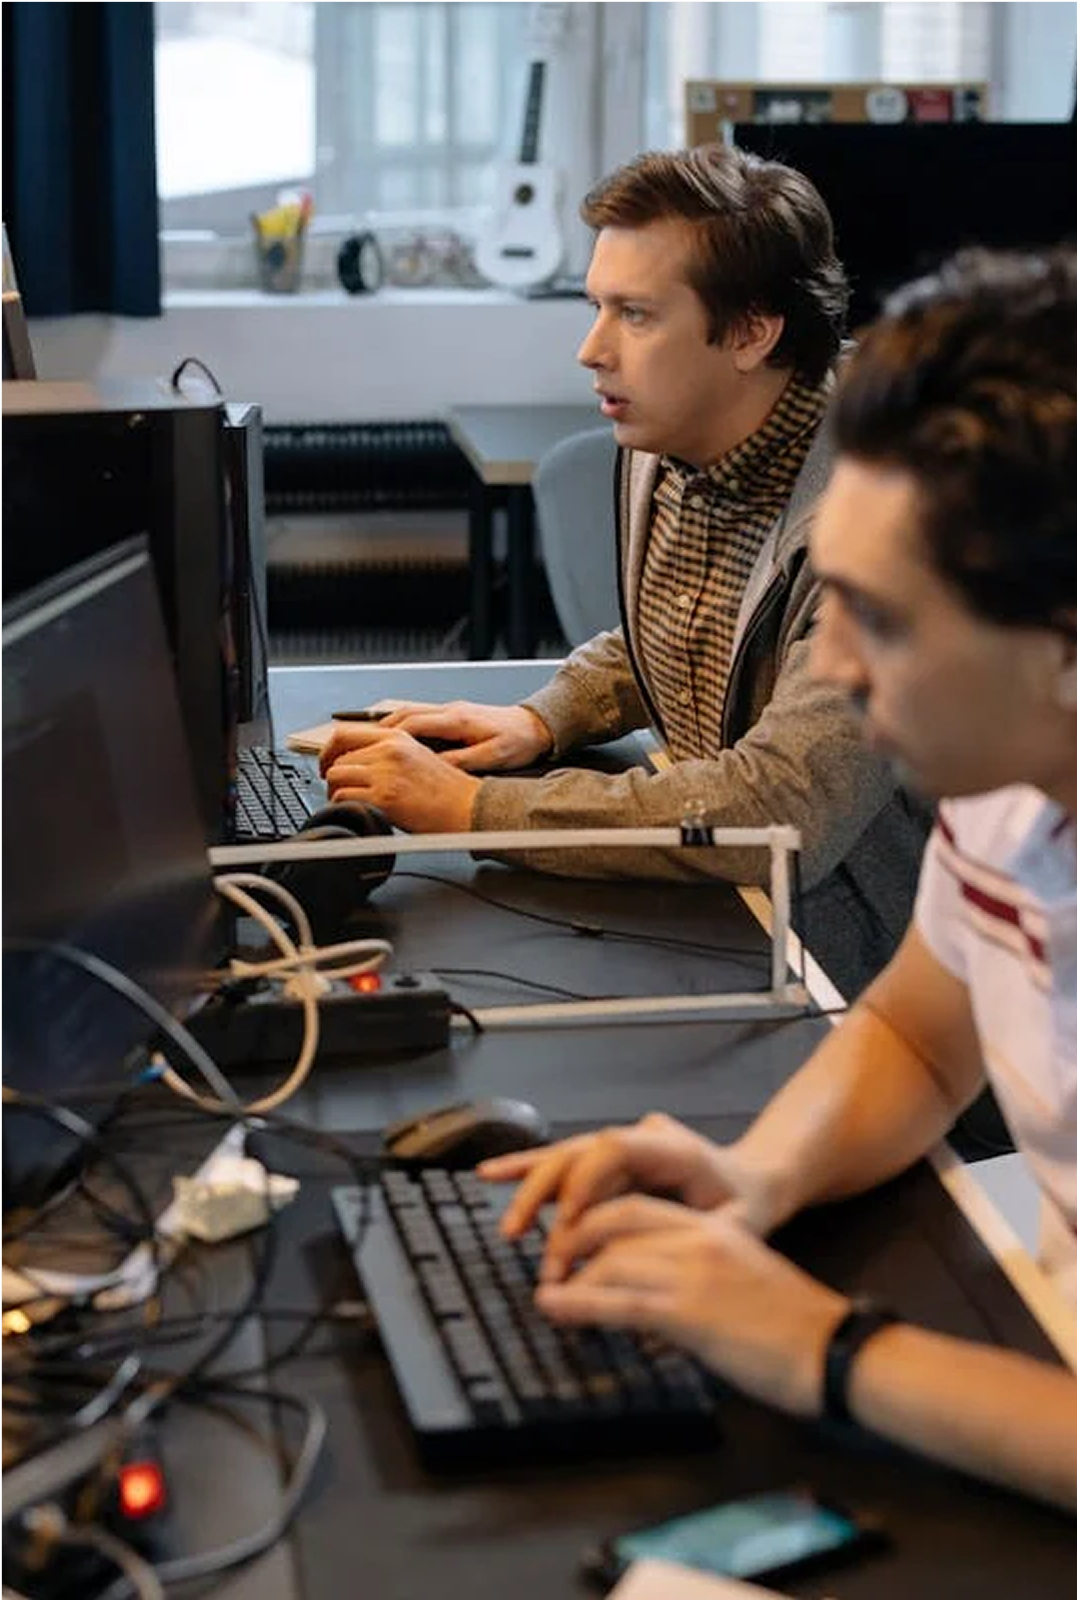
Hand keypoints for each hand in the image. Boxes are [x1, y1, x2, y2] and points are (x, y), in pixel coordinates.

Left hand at [321, 723, 480, 831]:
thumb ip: (387, 754)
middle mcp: (389, 751)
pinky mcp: (384, 797)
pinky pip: (343, 798)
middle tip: (341, 791)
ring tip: (350, 802)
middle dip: (334, 777)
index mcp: (396, 738)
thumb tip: (357, 762)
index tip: (327, 764)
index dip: (328, 751)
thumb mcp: (418, 756)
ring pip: (337, 777)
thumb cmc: (447, 789)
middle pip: (338, 759)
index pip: (345, 734)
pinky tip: (357, 811)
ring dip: (336, 793)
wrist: (466, 808)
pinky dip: (343, 806)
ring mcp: (386, 773)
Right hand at [374, 700, 552, 771]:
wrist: (536, 727)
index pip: (411, 723)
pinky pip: (417, 718)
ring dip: (383, 727)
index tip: (365, 749)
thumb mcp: (493, 757)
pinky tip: (389, 741)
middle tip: (349, 746)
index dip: (385, 736)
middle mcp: (449, 711)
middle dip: (373, 729)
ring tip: (360, 744)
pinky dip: (398, 727)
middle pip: (401, 714)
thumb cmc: (518, 742)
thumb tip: (434, 768)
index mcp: (457, 720)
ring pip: (406, 713)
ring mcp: (449, 711)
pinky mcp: (452, 716)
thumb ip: (462, 762)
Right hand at [479, 1111, 783, 1273]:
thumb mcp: (737, 1223)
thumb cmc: (745, 1204)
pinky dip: (529, 1172)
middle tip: (520, 1234)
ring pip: (565, 1158)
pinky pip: (564, 1165)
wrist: (752, 1182)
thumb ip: (699, 1237)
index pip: (613, 1149)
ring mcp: (621, 1147)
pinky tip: (494, 1175)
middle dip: (544, 1193)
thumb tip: (659, 1264)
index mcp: (672, 1147)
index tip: (565, 1223)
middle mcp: (640, 1138)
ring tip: (507, 1224)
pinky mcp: (607, 1163)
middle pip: (578, 1152)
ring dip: (530, 1189)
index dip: (582, 1182)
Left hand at [535, 1203, 848, 1419]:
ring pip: (610, 1260)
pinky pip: (618, 1302)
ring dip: (568, 1276)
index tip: (572, 1237)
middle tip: (550, 1260)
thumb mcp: (747, 1277)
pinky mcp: (689, 1313)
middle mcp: (699, 1240)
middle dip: (574, 1237)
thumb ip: (705, 1270)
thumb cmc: (799, 1327)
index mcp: (714, 1229)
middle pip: (615, 1220)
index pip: (639, 1208)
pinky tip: (555, 1308)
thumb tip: (663, 1293)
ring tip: (544, 1292)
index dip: (596, 1218)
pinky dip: (578, 1304)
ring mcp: (692, 1274)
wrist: (836, 1351)